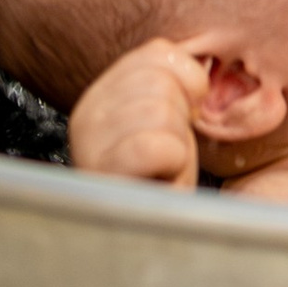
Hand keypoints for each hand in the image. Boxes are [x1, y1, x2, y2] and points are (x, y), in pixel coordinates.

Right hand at [67, 37, 208, 187]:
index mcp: (102, 93)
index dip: (186, 87)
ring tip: (163, 169)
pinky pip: (156, 146)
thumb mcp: (169, 116)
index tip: (178, 121)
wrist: (156, 233)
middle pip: (160, 80)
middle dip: (181, 120)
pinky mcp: (102, 173)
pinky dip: (173, 165)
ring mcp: (90, 144)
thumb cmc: (166, 179)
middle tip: (169, 152)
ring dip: (179, 146)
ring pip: (160, 110)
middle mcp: (87, 113)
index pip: (158, 53)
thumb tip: (200, 61)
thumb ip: (173, 79)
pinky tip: (160, 179)